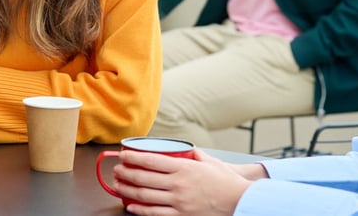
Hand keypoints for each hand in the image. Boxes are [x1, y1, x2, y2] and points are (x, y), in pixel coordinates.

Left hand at [112, 149, 252, 215]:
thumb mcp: (209, 160)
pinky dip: (139, 209)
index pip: (150, 160)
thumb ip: (193, 154)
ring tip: (118, 184)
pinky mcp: (181, 215)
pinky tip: (130, 205)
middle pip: (143, 177)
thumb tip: (182, 149)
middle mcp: (178, 184)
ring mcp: (178, 201)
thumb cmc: (226, 181)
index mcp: (183, 167)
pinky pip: (155, 213)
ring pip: (145, 196)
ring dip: (127, 190)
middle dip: (125, 173)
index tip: (122, 154)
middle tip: (116, 169)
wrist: (241, 201)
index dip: (132, 157)